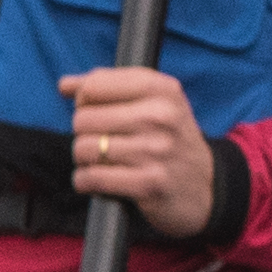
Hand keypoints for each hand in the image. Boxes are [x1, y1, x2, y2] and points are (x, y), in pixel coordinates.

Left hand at [60, 65, 219, 238]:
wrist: (205, 187)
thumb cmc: (168, 140)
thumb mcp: (152, 103)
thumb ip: (106, 87)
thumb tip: (65, 84)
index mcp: (162, 89)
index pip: (93, 85)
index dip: (85, 102)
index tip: (100, 112)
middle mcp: (161, 116)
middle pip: (83, 119)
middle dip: (86, 134)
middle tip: (107, 142)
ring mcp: (156, 150)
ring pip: (83, 149)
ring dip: (86, 160)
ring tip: (107, 162)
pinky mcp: (148, 183)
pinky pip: (90, 178)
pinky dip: (86, 182)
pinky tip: (103, 180)